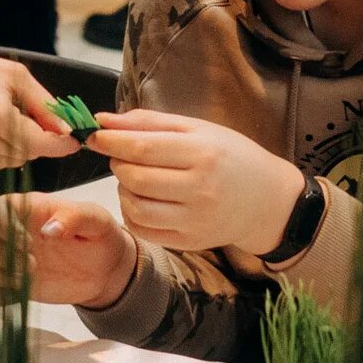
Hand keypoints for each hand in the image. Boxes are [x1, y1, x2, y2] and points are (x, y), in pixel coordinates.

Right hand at [0, 31, 74, 170]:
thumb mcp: (12, 75)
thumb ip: (43, 103)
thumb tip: (67, 126)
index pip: (44, 144)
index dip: (64, 143)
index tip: (75, 138)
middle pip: (32, 154)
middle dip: (40, 138)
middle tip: (33, 115)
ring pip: (16, 160)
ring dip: (21, 143)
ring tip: (4, 116)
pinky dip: (3, 149)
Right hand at [0, 193, 137, 307]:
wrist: (104, 270)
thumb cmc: (99, 235)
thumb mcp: (96, 220)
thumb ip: (74, 217)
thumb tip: (48, 229)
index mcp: (28, 208)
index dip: (3, 225)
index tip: (28, 243)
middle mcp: (11, 231)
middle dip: (1, 255)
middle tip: (33, 266)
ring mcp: (8, 257)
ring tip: (26, 281)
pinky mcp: (9, 282)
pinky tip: (18, 294)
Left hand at [86, 108, 306, 253]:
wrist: (268, 201)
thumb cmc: (230, 156)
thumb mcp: (197, 128)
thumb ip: (148, 122)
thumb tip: (103, 119)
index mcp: (203, 154)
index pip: (142, 148)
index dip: (110, 141)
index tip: (94, 134)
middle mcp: (200, 189)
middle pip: (135, 177)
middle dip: (117, 162)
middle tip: (121, 154)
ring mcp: (195, 221)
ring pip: (134, 206)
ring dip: (123, 188)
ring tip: (134, 176)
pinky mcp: (189, 242)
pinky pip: (143, 229)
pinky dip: (131, 212)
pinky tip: (142, 198)